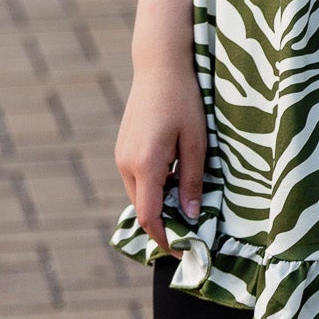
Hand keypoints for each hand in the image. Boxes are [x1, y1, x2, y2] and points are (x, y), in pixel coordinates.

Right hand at [114, 52, 205, 256]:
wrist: (159, 66)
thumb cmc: (184, 100)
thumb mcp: (197, 142)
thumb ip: (193, 181)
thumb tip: (190, 216)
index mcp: (146, 164)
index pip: (150, 217)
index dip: (165, 240)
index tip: (183, 252)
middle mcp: (127, 164)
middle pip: (143, 210)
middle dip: (164, 225)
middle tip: (192, 231)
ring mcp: (121, 156)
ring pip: (139, 195)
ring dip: (159, 205)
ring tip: (187, 202)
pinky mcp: (122, 148)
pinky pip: (136, 179)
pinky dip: (153, 188)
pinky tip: (174, 178)